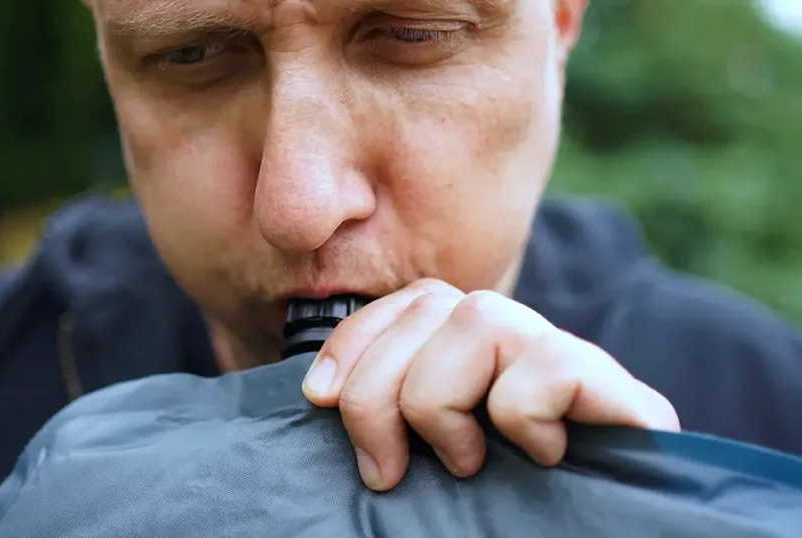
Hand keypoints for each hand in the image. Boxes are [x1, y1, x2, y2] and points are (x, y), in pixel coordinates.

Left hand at [301, 279, 679, 490]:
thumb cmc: (500, 523)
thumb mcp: (425, 466)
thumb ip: (392, 419)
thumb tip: (322, 388)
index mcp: (481, 358)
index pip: (415, 299)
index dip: (356, 338)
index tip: (317, 397)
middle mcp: (528, 347)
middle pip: (435, 302)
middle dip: (377, 388)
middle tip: (384, 472)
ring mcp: (578, 365)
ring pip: (481, 316)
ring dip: (439, 401)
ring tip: (463, 466)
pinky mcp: (627, 398)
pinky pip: (550, 365)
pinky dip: (521, 415)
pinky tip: (538, 459)